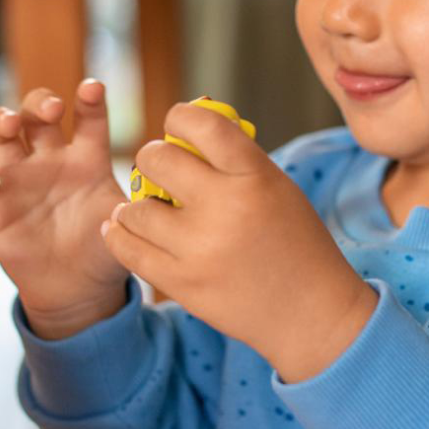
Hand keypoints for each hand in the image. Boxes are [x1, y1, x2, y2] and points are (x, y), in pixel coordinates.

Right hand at [0, 79, 129, 337]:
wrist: (77, 291)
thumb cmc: (102, 251)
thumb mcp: (122, 225)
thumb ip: (133, 209)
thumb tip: (153, 198)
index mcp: (87, 160)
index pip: (89, 119)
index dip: (89, 101)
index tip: (93, 87)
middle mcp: (50, 161)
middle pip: (36, 115)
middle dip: (40, 102)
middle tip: (52, 108)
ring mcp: (20, 181)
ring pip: (1, 137)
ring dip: (1, 122)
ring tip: (10, 123)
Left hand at [101, 102, 376, 380]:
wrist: (310, 313)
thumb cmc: (293, 241)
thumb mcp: (276, 187)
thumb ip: (233, 158)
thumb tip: (184, 127)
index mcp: (254, 176)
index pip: (202, 124)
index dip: (180, 116)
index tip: (176, 123)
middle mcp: (225, 207)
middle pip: (157, 159)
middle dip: (152, 157)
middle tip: (158, 168)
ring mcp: (199, 248)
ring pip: (134, 208)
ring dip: (134, 204)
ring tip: (143, 208)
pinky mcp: (181, 283)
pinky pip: (127, 249)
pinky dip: (119, 234)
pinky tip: (122, 227)